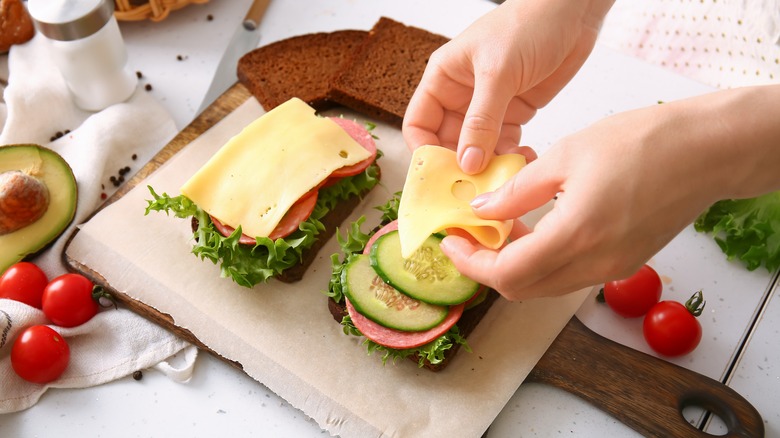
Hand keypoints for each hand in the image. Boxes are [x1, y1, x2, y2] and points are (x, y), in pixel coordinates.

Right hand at [403, 0, 613, 172]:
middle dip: (459, 166)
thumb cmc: (529, 23)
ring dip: (488, 166)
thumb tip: (467, 163)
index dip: (425, 151)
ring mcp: (489, 106)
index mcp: (443, 79)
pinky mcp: (515, 112)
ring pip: (477, 149)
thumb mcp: (498, 72)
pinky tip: (523, 163)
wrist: (573, 10)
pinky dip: (511, 158)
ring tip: (504, 178)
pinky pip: (505, 145)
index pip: (419, 124)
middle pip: (447, 143)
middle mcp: (461, 95)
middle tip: (474, 189)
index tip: (440, 176)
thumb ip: (481, 121)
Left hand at [438, 86, 779, 299]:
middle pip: (522, 289)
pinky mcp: (623, 262)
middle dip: (487, 267)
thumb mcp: (565, 157)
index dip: (471, 264)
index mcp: (576, 236)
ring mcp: (612, 268)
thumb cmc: (642, 142)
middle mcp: (594, 263)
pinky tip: (534, 227)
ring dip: (515, 264)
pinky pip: (569, 274)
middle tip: (470, 234)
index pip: (506, 275)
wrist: (705, 151)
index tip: (452, 243)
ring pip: (545, 285)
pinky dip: (543, 260)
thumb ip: (517, 191)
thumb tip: (481, 210)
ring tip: (499, 226)